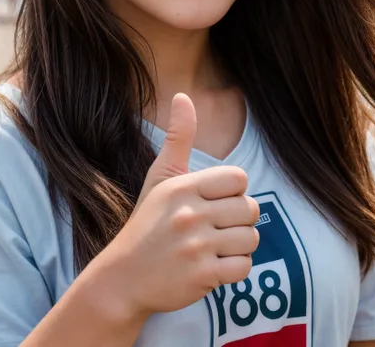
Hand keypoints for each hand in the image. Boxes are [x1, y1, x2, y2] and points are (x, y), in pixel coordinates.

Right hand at [101, 93, 259, 316]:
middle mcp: (189, 215)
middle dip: (239, 219)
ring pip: (251, 239)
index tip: (214, 201)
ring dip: (239, 245)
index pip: (239, 179)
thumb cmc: (147, 223)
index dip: (233, 191)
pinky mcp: (202, 277)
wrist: (123, 277)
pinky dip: (234, 268)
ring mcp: (196, 247)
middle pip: (250, 209)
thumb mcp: (159, 177)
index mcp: (183, 187)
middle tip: (216, 226)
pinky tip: (214, 265)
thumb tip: (183, 96)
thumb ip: (178, 137)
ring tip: (215, 246)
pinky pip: (244, 268)